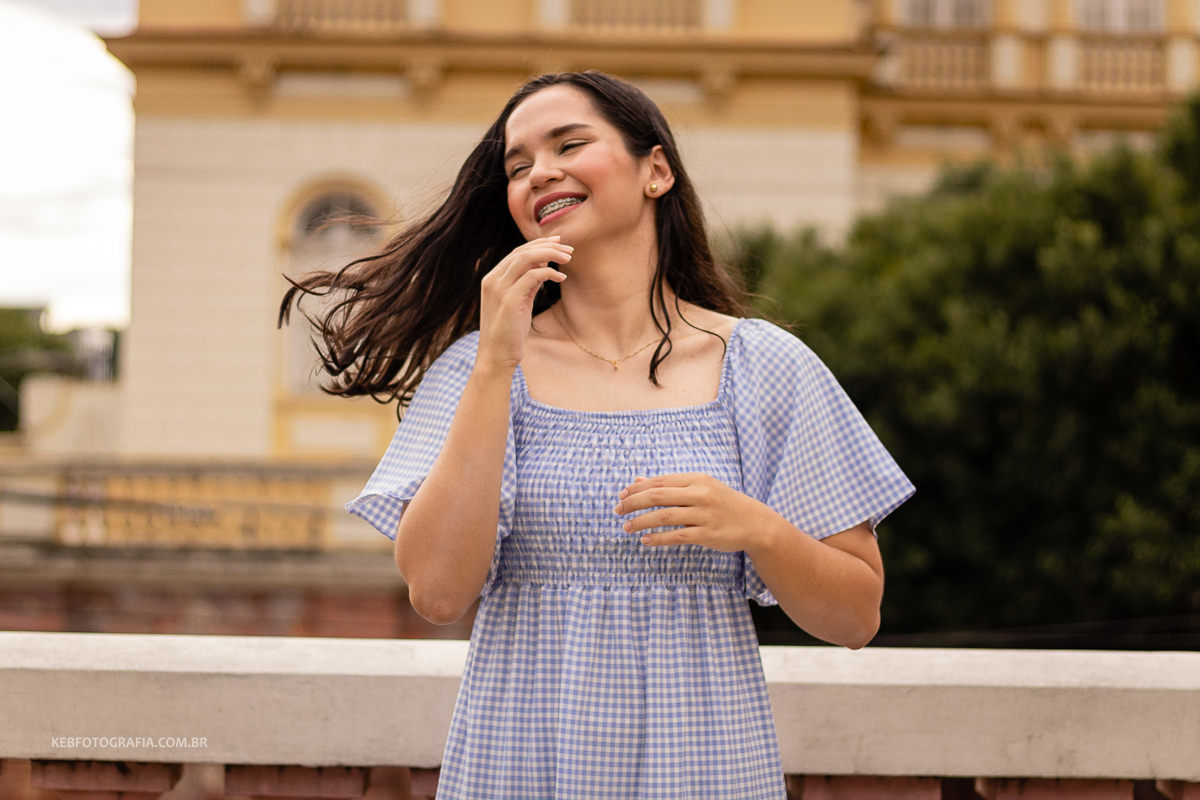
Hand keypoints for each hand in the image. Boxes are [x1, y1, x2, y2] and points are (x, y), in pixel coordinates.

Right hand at [477, 236, 571, 370]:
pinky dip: (549, 273)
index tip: (558, 243)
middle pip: (522, 252)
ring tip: (568, 258)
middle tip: (569, 249)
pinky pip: (532, 276)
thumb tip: (543, 265)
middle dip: (548, 246)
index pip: (517, 253)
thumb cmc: (510, 331)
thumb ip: (528, 283)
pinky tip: (561, 278)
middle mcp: (493, 280)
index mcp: (492, 279)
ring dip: (550, 254)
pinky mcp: (509, 300)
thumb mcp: (520, 302)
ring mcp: (499, 289)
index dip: (539, 244)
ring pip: (526, 259)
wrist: (496, 356)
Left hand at [614, 473, 772, 551]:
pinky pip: (677, 536)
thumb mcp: (700, 487)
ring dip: (641, 522)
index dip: (637, 488)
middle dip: (633, 503)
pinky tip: (645, 540)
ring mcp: (704, 515)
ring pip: (664, 517)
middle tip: (617, 510)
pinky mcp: (707, 534)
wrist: (755, 523)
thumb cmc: (723, 503)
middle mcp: (700, 494)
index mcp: (697, 479)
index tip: (621, 495)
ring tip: (627, 528)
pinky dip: (659, 538)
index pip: (659, 481)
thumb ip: (669, 485)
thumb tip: (637, 480)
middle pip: (658, 496)